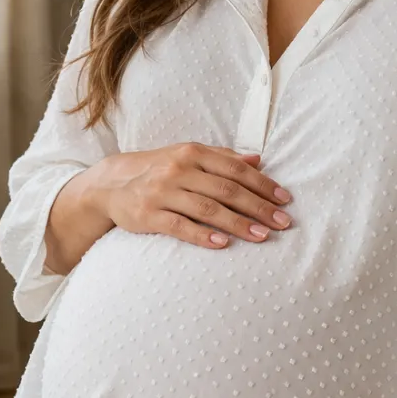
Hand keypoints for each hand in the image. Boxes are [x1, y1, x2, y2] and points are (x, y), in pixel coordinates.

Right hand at [93, 143, 293, 249]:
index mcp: (193, 153)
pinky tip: (223, 244)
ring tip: (262, 236)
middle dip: (258, 207)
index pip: (235, 169)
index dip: (263, 184)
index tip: (285, 200)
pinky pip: (180, 226)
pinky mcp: (149, 215)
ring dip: (238, 223)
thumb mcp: (188, 156)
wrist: (112, 184)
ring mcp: (163, 192)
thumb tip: (258, 160)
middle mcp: (179, 169)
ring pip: (207, 208)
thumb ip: (222, 158)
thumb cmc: (159, 170)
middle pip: (227, 190)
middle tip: (283, 223)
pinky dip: (202, 235)